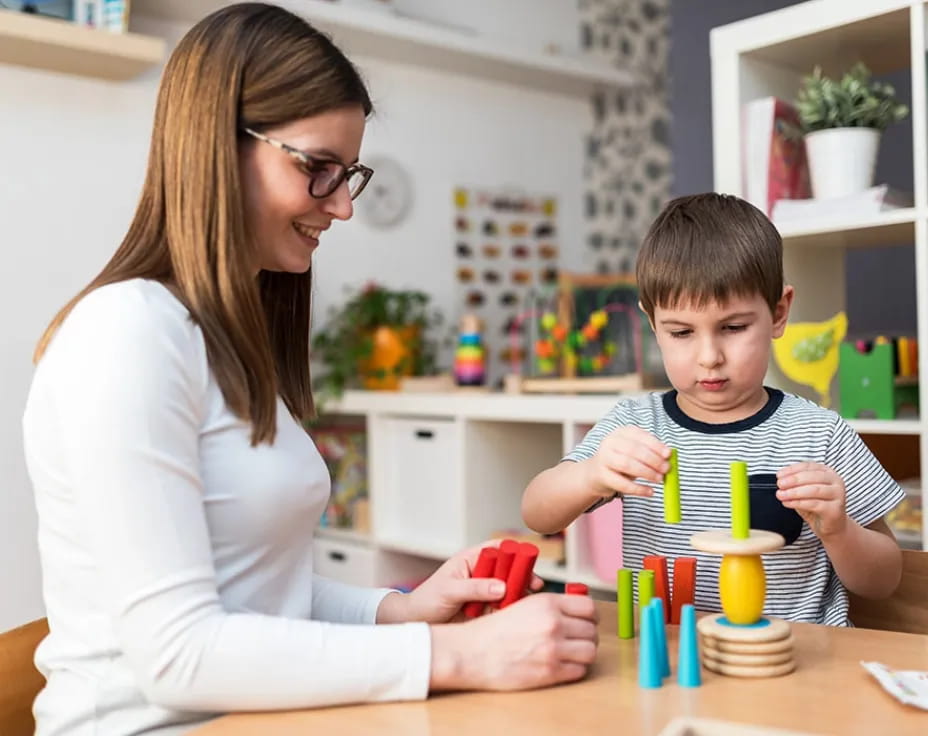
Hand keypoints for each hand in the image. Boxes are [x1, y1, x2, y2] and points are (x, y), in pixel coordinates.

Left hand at [379, 542, 543, 623]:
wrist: (417, 623)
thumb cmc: (427, 600)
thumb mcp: (449, 591)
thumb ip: (475, 588)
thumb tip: (501, 586)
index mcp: (471, 560)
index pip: (497, 549)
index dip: (513, 552)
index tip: (526, 559)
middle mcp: (481, 574)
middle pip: (508, 569)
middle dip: (522, 576)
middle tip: (533, 585)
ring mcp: (485, 593)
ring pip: (509, 590)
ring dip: (519, 595)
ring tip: (526, 603)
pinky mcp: (487, 611)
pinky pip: (505, 608)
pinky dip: (512, 611)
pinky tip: (517, 615)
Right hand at [430, 593, 598, 690]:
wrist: (472, 652)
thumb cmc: (493, 630)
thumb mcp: (522, 605)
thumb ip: (550, 606)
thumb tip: (575, 609)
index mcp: (547, 603)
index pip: (589, 607)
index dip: (591, 616)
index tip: (587, 620)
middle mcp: (553, 623)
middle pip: (592, 630)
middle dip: (587, 635)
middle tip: (577, 639)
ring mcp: (553, 648)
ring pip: (590, 651)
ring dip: (584, 653)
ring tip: (572, 653)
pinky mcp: (550, 672)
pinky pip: (579, 670)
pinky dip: (575, 669)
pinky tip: (563, 665)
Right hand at [582, 426, 669, 497]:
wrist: (597, 472)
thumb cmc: (621, 460)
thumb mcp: (634, 451)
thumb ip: (651, 452)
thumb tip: (669, 458)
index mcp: (621, 433)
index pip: (639, 435)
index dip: (655, 445)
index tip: (668, 454)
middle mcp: (610, 442)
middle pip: (634, 450)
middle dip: (653, 460)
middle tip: (666, 469)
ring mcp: (604, 458)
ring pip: (627, 464)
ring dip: (647, 472)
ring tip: (659, 479)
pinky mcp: (602, 475)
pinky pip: (622, 483)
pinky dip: (638, 489)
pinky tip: (650, 491)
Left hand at [776, 462, 847, 538]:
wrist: (831, 526)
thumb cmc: (816, 505)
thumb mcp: (804, 491)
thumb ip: (795, 483)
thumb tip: (781, 480)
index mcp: (827, 472)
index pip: (809, 466)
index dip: (792, 470)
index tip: (779, 475)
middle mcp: (836, 482)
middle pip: (812, 476)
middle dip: (793, 480)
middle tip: (780, 484)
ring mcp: (838, 495)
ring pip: (814, 490)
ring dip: (794, 492)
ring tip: (781, 495)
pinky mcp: (835, 509)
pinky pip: (814, 504)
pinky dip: (798, 503)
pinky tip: (788, 503)